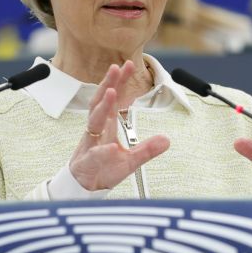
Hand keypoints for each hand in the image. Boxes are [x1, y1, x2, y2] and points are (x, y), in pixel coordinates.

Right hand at [69, 61, 170, 190]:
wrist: (85, 187)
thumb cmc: (103, 169)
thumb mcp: (131, 160)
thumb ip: (147, 149)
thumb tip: (167, 140)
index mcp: (107, 126)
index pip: (113, 99)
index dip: (118, 82)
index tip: (126, 65)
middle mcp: (97, 130)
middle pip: (100, 102)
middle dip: (108, 84)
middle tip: (116, 68)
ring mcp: (91, 144)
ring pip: (94, 121)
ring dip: (102, 107)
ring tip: (110, 92)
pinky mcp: (88, 162)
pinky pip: (95, 154)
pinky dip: (102, 151)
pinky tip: (110, 147)